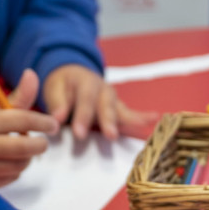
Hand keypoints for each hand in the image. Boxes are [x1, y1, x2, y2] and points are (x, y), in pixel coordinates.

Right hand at [0, 68, 58, 186]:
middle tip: (43, 142)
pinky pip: (12, 177)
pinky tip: (7, 161)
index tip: (53, 124)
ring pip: (20, 165)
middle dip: (39, 144)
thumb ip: (17, 97)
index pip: (22, 120)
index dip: (43, 122)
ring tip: (20, 150)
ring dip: (26, 157)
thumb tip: (32, 73)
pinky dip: (15, 169)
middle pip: (24, 148)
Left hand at [42, 64, 158, 140]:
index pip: (84, 99)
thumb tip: (58, 118)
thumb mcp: (54, 88)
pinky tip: (154, 118)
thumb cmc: (62, 84)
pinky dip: (142, 115)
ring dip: (131, 118)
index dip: (83, 116)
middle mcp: (102, 88)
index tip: (79, 133)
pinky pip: (130, 112)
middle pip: (106, 105)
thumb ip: (57, 103)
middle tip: (110, 135)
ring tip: (143, 123)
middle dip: (108, 120)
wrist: (72, 74)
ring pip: (120, 108)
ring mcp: (112, 97)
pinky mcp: (118, 106)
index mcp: (84, 82)